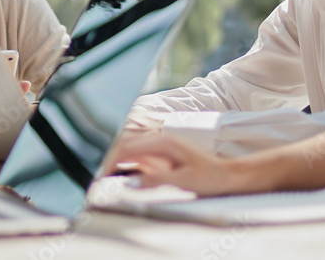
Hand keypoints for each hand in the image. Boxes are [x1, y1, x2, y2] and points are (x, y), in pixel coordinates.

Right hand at [111, 133, 236, 195]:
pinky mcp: (158, 158)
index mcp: (162, 143)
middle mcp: (157, 142)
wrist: (227, 175)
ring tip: (102, 177)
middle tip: (97, 178)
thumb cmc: (210, 176)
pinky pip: (135, 159)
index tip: (101, 175)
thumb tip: (131, 182)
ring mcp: (157, 149)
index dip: (110, 160)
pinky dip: (123, 166)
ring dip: (114, 162)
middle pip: (123, 145)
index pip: (126, 147)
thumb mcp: (184, 182)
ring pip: (127, 150)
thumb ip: (156, 181)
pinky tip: (117, 176)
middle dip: (107, 160)